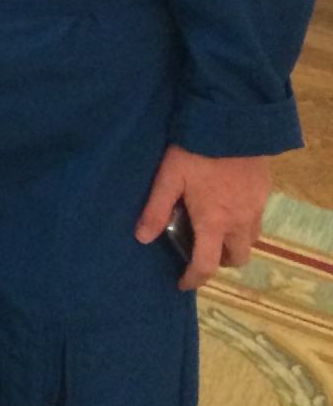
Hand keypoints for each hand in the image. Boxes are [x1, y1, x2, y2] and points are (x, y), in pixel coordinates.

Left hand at [135, 145, 272, 290]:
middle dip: (219, 261)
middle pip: (237, 258)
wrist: (232, 123)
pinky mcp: (264, 192)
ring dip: (234, 243)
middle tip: (200, 251)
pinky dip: (243, 223)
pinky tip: (226, 206)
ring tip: (212, 229)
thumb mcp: (168, 178)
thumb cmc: (196, 151)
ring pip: (250, 240)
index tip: (181, 282)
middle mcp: (240, 221)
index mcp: (215, 222)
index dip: (193, 279)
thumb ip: (156, 209)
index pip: (207, 265)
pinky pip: (257, 219)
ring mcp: (256, 207)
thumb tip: (141, 238)